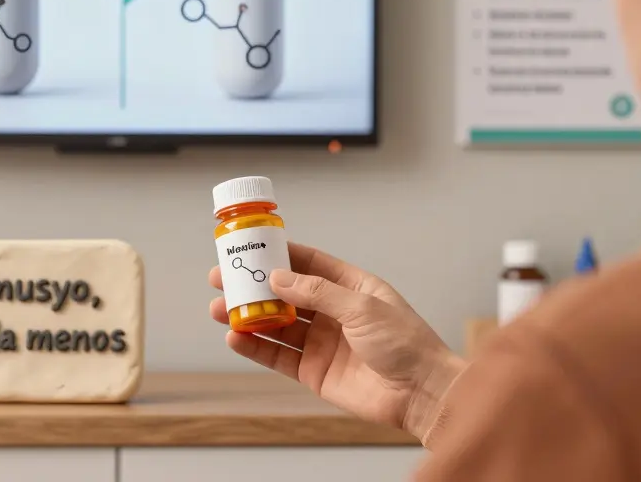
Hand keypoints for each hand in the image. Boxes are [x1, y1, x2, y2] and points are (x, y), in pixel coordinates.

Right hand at [209, 242, 466, 440]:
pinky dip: (255, 346)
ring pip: (276, 324)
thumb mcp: (362, 307)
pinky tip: (235, 337)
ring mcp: (322, 342)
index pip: (308, 263)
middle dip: (253, 287)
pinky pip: (278, 356)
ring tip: (220, 309)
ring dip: (247, 316)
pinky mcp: (314, 372)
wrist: (421, 394)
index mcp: (351, 287)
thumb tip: (278, 278)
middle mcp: (333, 312)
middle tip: (222, 279)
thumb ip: (317, 293)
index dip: (278, 254)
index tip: (249, 247)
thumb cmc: (406, 344)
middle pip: (285, 294)